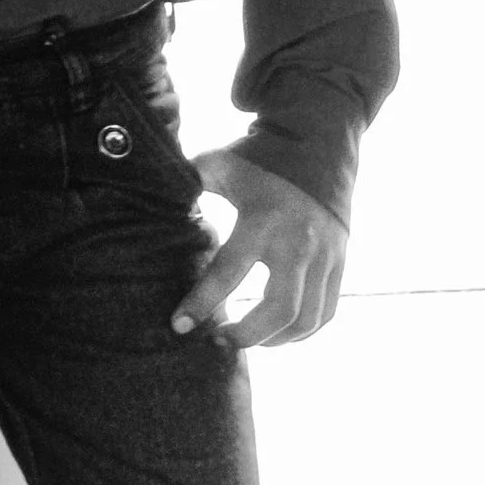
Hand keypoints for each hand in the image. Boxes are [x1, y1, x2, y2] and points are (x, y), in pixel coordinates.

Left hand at [173, 146, 347, 348]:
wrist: (317, 144)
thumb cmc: (257, 157)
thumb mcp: (219, 163)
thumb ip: (187, 182)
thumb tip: (144, 191)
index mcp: (262, 219)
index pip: (228, 272)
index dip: (201, 302)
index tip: (178, 325)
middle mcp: (298, 243)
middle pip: (279, 310)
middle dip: (246, 335)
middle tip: (217, 340)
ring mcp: (325, 256)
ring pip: (306, 319)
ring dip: (274, 340)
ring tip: (243, 339)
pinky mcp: (339, 263)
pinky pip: (327, 313)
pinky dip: (302, 333)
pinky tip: (276, 335)